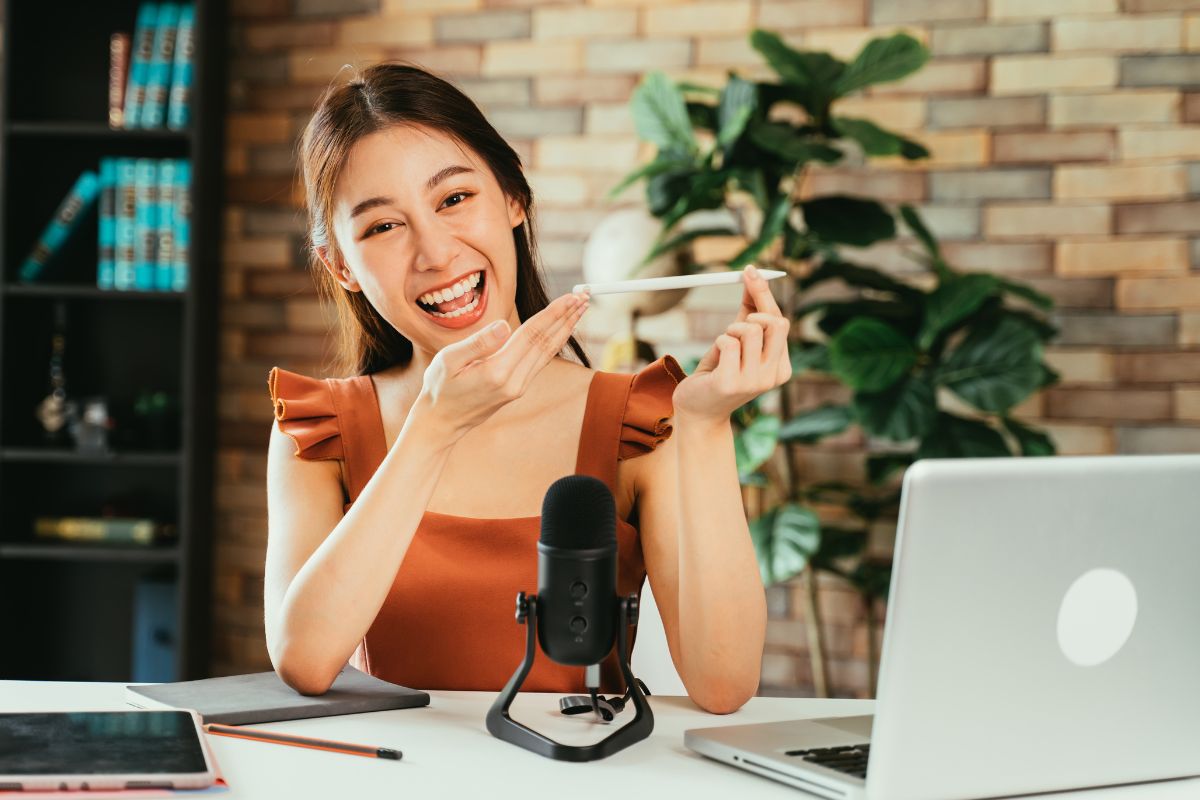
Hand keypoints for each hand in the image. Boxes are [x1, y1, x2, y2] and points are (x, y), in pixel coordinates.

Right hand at [414, 290, 589, 440]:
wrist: (441, 423)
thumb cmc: (439, 389)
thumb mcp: (448, 361)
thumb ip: (478, 343)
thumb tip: (504, 325)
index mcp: (498, 371)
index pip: (532, 335)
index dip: (553, 313)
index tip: (571, 296)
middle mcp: (514, 382)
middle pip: (546, 342)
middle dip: (567, 317)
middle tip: (586, 295)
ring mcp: (518, 387)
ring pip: (547, 352)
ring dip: (565, 328)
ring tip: (580, 309)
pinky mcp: (517, 389)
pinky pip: (540, 361)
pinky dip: (554, 342)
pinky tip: (561, 331)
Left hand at [672, 264, 791, 423]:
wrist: (698, 411)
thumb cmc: (718, 373)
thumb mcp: (737, 341)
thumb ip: (748, 312)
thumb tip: (753, 275)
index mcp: (781, 367)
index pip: (780, 321)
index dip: (764, 294)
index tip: (750, 270)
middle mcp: (773, 376)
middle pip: (775, 322)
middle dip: (752, 313)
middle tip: (734, 322)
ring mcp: (754, 382)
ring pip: (749, 329)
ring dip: (729, 331)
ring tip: (722, 348)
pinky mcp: (730, 383)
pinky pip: (728, 341)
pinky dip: (718, 342)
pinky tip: (715, 361)